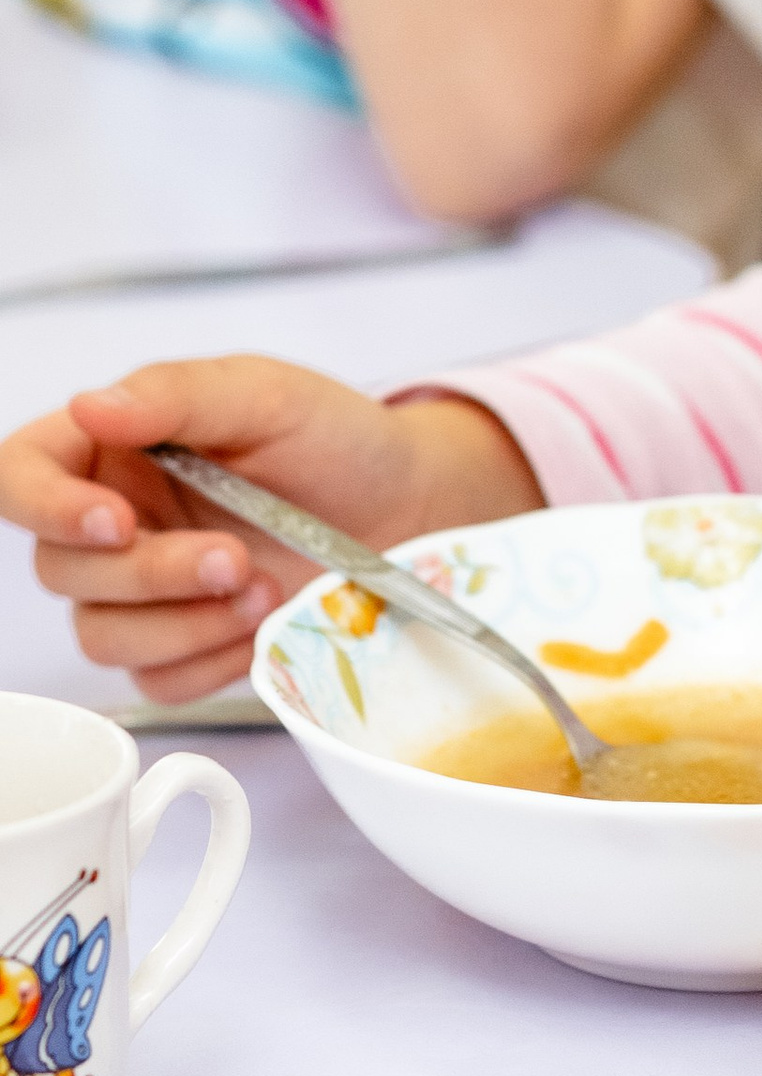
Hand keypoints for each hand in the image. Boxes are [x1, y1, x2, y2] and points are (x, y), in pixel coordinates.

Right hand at [0, 361, 540, 701]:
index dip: (44, 505)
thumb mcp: (266, 394)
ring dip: (182, 624)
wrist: (409, 505)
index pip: (20, 474)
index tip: (114, 522)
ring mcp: (145, 591)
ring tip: (264, 589)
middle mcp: (114, 520)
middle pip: (65, 571)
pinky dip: (209, 660)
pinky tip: (262, 625)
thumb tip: (92, 406)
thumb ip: (178, 395)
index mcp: (110, 447)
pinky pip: (157, 681)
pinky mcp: (184, 645)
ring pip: (102, 636)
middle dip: (151, 574)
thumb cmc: (335, 438)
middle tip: (234, 559)